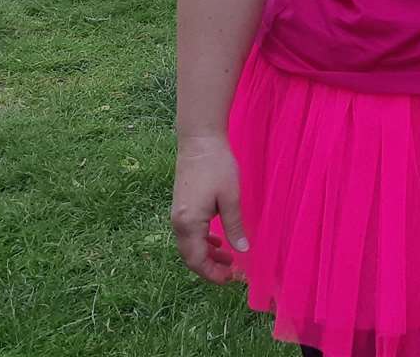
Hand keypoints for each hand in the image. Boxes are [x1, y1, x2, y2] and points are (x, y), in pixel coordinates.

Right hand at [171, 133, 247, 283]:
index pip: (197, 260)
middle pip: (190, 257)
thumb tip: (242, 251)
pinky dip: (202, 241)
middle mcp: (178, 222)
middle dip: (210, 268)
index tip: (231, 278)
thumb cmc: (217, 166)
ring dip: (207, 255)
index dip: (213, 273)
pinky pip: (189, 233)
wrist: (199, 140)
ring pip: (189, 246)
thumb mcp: (230, 198)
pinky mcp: (182, 206)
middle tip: (232, 272)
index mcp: (188, 223)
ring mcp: (177, 214)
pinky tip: (217, 240)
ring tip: (228, 258)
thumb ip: (234, 226)